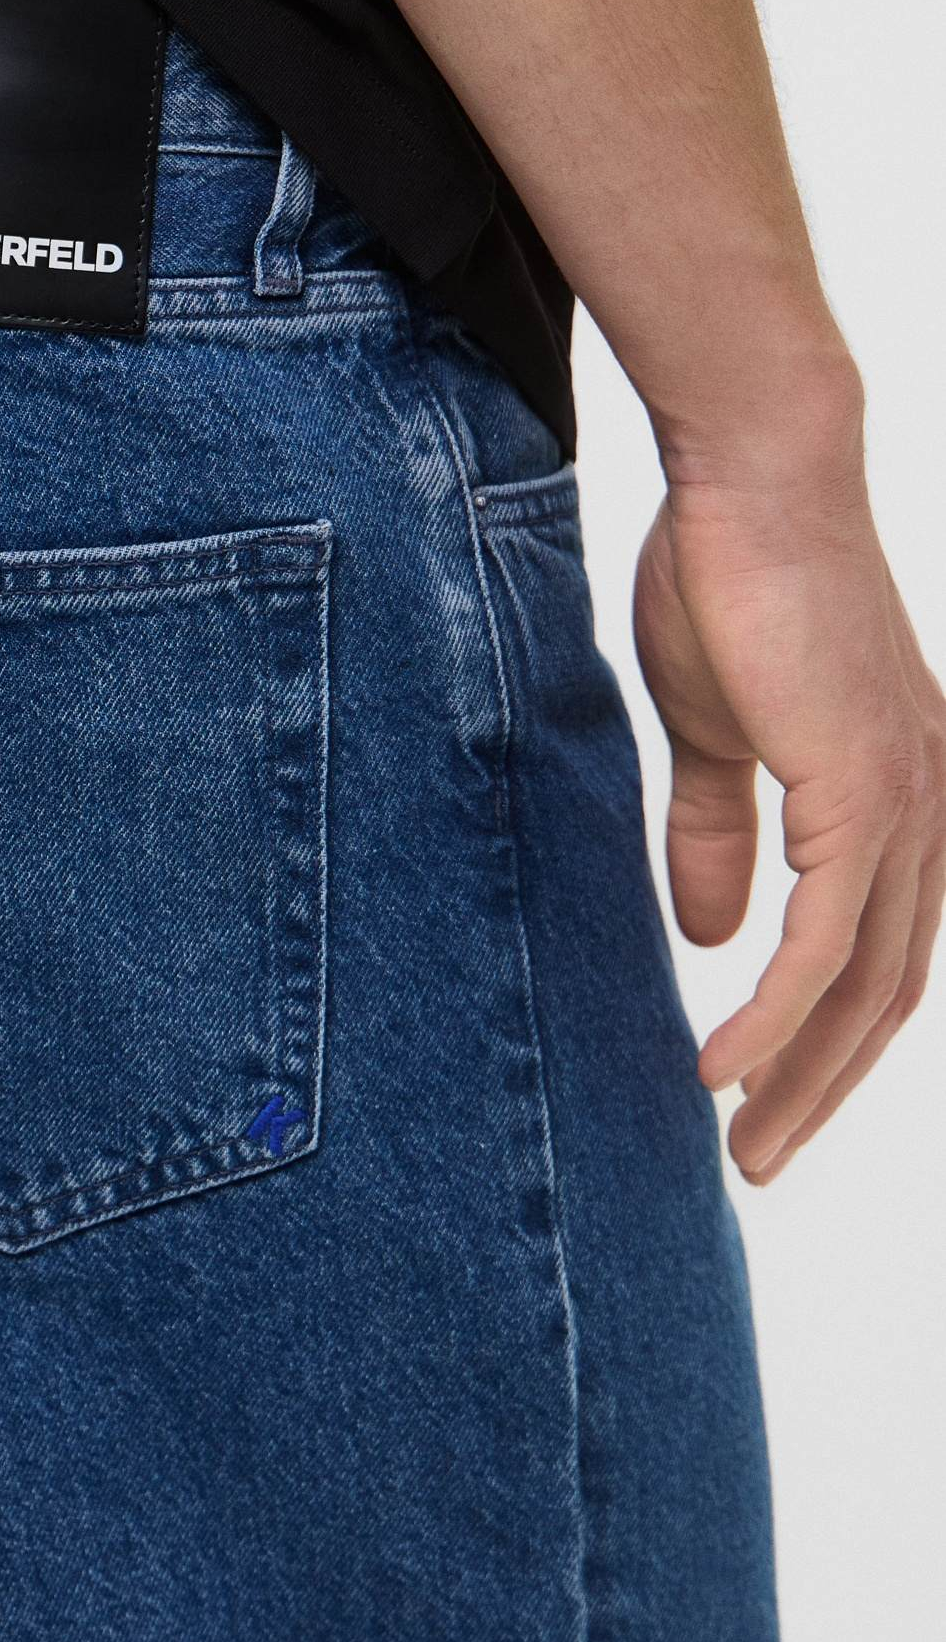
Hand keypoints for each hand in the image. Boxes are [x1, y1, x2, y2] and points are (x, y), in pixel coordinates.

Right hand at [632, 371, 945, 1181]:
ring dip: (801, 1075)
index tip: (761, 1096)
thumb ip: (721, 835)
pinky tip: (725, 1064)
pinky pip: (822, 942)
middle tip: (757, 1159)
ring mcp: (906, 802)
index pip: (880, 951)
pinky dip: (778, 1015)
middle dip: (823, 1086)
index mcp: (900, 797)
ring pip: (866, 984)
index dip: (829, 1038)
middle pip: (888, 991)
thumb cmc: (729, 589)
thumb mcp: (715, 738)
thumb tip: (716, 936)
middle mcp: (927, 809)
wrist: (751, 482)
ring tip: (741, 1142)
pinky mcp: (862, 791)